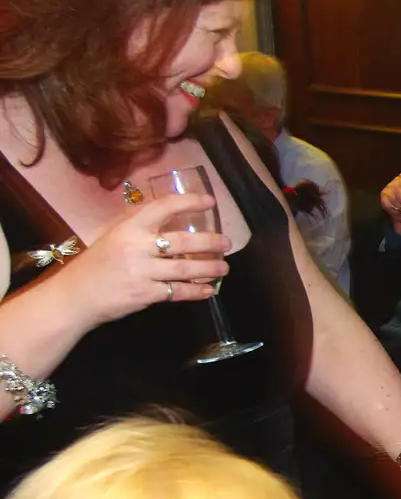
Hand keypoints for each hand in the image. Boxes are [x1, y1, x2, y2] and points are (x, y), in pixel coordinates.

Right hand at [62, 194, 230, 325]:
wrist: (76, 296)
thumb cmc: (97, 264)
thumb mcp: (113, 236)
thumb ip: (139, 225)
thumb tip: (168, 212)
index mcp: (129, 228)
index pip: (162, 207)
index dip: (188, 202)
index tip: (209, 202)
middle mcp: (137, 248)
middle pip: (183, 242)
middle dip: (210, 242)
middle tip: (226, 243)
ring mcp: (142, 272)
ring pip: (186, 269)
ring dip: (209, 268)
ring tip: (223, 267)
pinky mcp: (146, 295)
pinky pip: (178, 292)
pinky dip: (196, 291)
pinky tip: (209, 290)